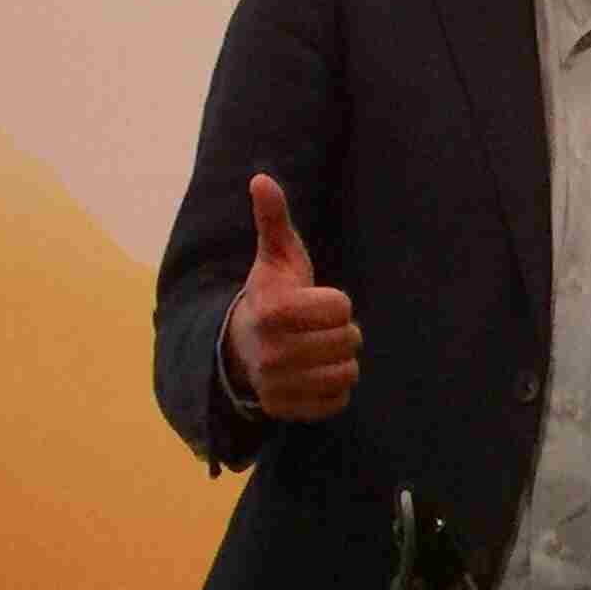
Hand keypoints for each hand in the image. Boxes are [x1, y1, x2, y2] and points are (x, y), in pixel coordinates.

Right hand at [224, 173, 360, 420]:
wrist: (241, 348)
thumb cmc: (271, 295)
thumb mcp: (275, 257)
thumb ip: (272, 219)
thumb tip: (261, 178)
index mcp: (273, 311)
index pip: (342, 307)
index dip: (335, 302)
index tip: (313, 302)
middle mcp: (272, 353)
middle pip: (349, 340)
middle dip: (342, 331)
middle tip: (318, 328)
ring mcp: (278, 386)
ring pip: (348, 372)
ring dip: (341, 360)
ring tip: (318, 350)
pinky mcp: (286, 411)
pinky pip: (338, 401)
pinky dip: (334, 389)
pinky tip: (314, 374)